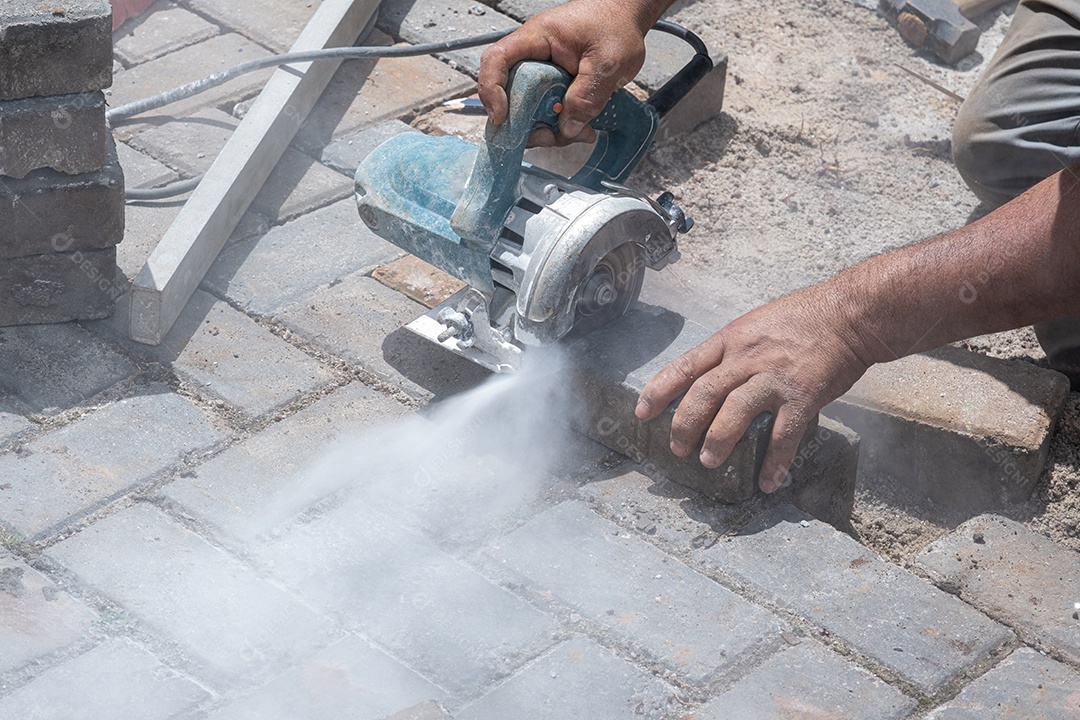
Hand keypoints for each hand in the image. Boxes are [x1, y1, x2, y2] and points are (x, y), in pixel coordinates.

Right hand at [478, 0, 654, 145]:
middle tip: (550, 136)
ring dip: (548, 129)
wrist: (627, 20)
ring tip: (578, 131)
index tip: (501, 117)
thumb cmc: (615, 25)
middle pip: (511, 95)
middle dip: (526, 123)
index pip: (497, 60)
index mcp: (537, 39)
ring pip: (529, 111)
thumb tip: (567, 128)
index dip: (491, 90)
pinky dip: (561, 127)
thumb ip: (588, 95)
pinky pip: (547, 113)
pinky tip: (582, 128)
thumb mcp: (608, 62)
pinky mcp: (553, 89)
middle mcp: (533, 58)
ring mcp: (542, 75)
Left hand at [634, 284, 871, 492]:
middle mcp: (747, 358)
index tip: (642, 412)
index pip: (685, 366)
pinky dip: (773, 462)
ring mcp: (774, 377)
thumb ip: (731, 351)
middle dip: (684, 423)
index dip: (660, 390)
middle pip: (704, 393)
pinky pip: (783, 434)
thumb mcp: (754, 325)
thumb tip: (707, 376)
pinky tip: (767, 481)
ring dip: (718, 440)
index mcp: (731, 340)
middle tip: (677, 447)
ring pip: (735, 411)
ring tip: (709, 461)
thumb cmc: (802, 319)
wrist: (850, 315)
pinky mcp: (803, 396)